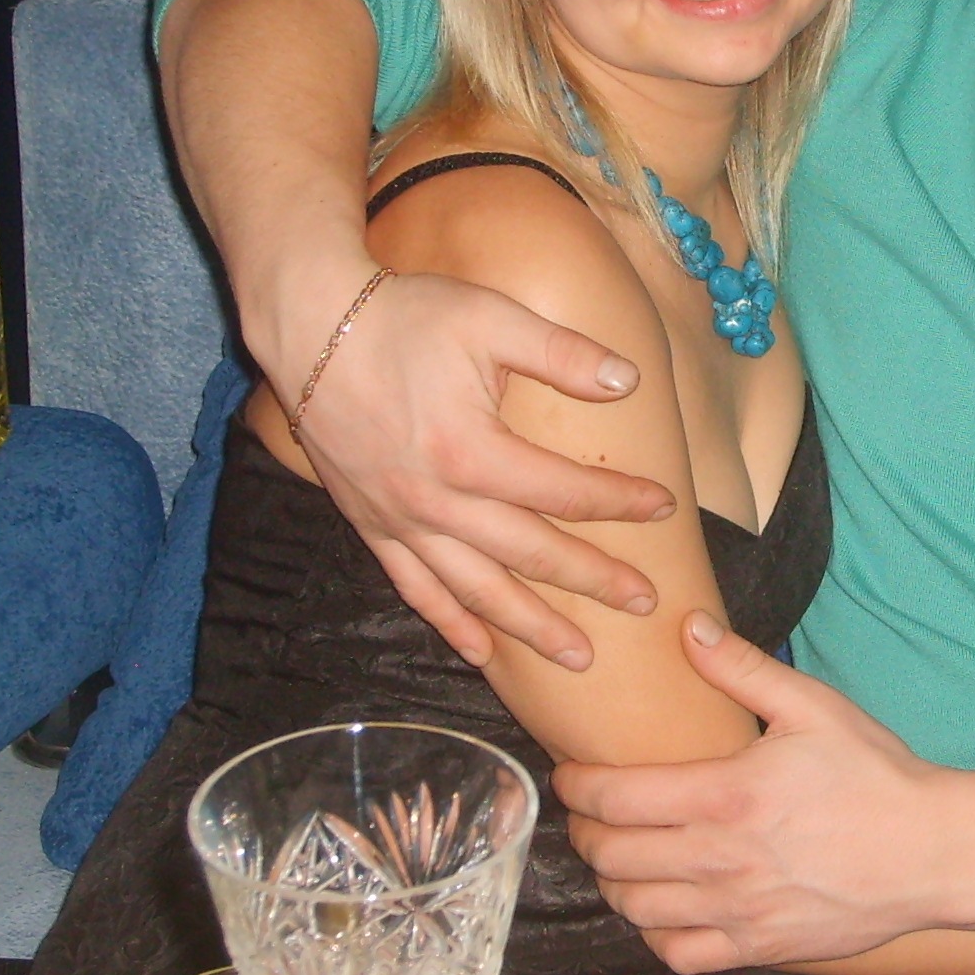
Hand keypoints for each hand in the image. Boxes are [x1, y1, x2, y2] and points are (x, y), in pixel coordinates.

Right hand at [285, 269, 678, 671]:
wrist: (310, 327)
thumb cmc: (405, 316)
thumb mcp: (490, 317)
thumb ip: (561, 353)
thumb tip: (629, 380)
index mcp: (472, 452)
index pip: (565, 491)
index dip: (620, 502)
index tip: (664, 507)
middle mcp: (437, 501)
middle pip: (531, 554)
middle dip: (593, 581)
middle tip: (643, 603)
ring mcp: (401, 521)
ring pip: (477, 590)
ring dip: (531, 627)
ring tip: (578, 658)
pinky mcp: (371, 525)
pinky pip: (415, 589)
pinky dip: (450, 623)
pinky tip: (480, 653)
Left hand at [556, 613, 948, 970]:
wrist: (933, 852)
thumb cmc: (876, 775)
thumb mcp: (814, 706)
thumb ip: (743, 668)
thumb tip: (689, 627)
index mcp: (728, 794)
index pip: (616, 798)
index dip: (577, 787)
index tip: (571, 776)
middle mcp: (722, 859)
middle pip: (613, 857)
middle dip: (586, 834)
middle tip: (591, 817)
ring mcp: (738, 911)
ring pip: (636, 909)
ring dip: (615, 883)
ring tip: (622, 858)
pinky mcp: (759, 948)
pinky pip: (678, 956)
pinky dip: (656, 935)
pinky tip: (664, 909)